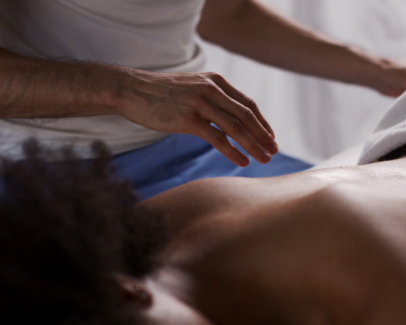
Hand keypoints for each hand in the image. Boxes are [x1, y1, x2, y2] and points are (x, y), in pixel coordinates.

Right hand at [118, 71, 277, 166]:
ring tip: (264, 160)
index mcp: (216, 81)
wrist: (130, 90)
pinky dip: (233, 152)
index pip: (249, 104)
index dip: (263, 123)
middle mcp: (212, 90)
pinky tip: (242, 162)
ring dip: (254, 146)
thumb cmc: (161, 93)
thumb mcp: (193, 87)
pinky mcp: (188, 119)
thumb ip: (213, 98)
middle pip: (247, 117)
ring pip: (236, 128)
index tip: (271, 137)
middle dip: (263, 136)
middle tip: (274, 151)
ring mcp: (201, 104)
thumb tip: (231, 118)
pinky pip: (218, 139)